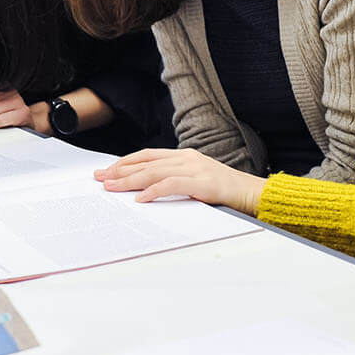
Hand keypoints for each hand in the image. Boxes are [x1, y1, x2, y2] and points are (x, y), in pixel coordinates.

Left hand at [94, 147, 264, 212]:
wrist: (254, 194)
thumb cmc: (226, 191)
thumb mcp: (196, 181)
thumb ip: (175, 181)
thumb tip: (146, 190)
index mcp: (185, 156)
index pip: (147, 155)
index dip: (125, 162)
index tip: (107, 171)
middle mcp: (187, 158)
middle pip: (146, 162)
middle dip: (120, 170)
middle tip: (100, 178)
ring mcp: (196, 168)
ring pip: (154, 172)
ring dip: (129, 180)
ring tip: (112, 187)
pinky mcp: (203, 183)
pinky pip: (172, 185)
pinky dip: (153, 191)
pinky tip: (140, 199)